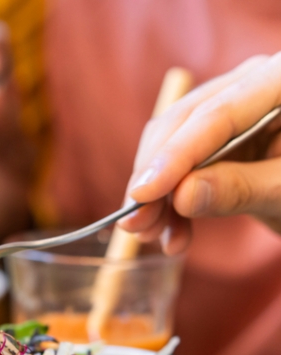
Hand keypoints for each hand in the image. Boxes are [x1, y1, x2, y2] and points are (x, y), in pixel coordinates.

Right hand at [117, 53, 280, 253]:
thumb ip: (242, 189)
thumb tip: (182, 195)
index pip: (217, 114)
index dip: (174, 156)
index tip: (142, 194)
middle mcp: (252, 86)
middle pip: (182, 125)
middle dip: (154, 179)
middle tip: (135, 223)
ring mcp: (233, 111)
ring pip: (171, 147)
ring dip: (157, 196)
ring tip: (153, 235)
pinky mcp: (220, 140)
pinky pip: (180, 166)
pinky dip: (170, 203)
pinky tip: (173, 235)